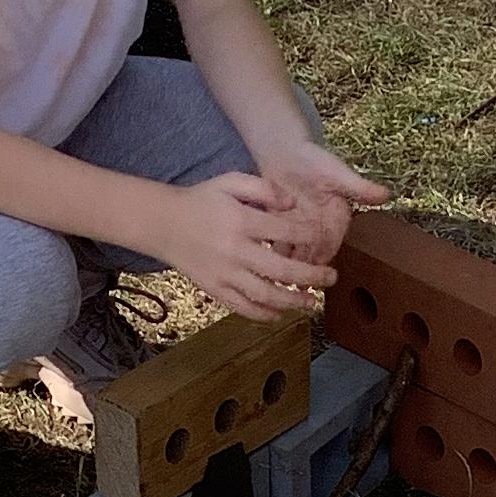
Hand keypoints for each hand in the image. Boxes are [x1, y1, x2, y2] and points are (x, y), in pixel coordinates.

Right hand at [174, 172, 342, 318]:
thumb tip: (291, 203)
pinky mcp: (216, 290)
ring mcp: (225, 274)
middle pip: (281, 269)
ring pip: (265, 295)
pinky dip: (264, 314)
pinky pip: (243, 308)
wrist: (164, 223)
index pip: (285, 231)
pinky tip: (280, 314)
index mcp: (242, 221)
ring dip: (292, 302)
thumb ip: (262, 188)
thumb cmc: (201, 200)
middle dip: (311, 276)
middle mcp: (236, 251)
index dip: (309, 235)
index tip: (323, 238)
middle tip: (331, 279)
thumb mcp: (230, 181)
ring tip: (312, 303)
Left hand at [252, 141, 390, 271]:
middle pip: (313, 254)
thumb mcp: (338, 173)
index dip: (323, 253)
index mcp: (338, 220)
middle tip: (290, 272)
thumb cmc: (313, 158)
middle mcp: (321, 230)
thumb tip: (387, 195)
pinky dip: (271, 251)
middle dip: (303, 263)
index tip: (313, 259)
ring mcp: (300, 232)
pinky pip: (277, 247)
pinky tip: (262, 253)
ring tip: (275, 267)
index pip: (332, 244)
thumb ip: (359, 188)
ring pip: (295, 255)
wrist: (284, 151)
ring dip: (286, 262)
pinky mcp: (280, 230)